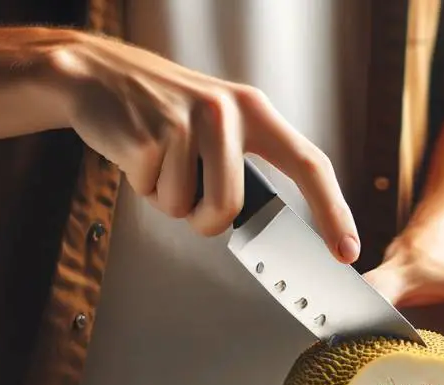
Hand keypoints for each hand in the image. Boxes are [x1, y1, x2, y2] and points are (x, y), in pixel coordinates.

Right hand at [44, 32, 358, 260]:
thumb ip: (246, 165)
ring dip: (170, 202)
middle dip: (205, 221)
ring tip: (160, 162)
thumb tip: (267, 227)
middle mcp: (228, 111)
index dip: (333, 212)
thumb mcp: (218, 124)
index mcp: (256, 112)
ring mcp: (188, 120)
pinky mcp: (150, 133)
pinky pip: (154, 193)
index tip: (346, 251)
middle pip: (230, 206)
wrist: (96, 75)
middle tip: (189, 199)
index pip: (311, 165)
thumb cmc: (163, 112)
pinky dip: (143, 186)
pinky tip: (138, 152)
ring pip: (189, 207)